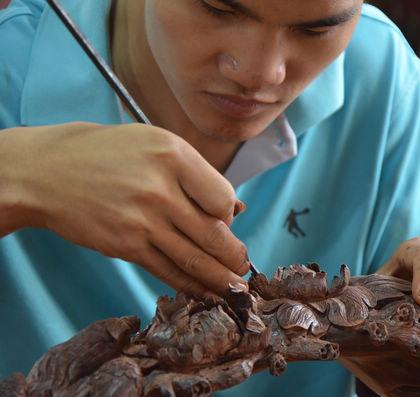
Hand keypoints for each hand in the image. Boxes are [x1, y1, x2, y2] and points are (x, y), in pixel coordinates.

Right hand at [1, 122, 248, 295]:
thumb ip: (196, 174)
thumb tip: (235, 208)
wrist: (49, 171)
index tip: (225, 219)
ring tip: (235, 287)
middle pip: (214, 234)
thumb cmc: (108, 153)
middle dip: (235, 256)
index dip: (230, 213)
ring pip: (194, 259)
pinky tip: (203, 290)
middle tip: (243, 265)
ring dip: (220, 278)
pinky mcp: (126, 246)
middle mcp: (160, 189)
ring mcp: (142, 221)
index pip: (223, 198)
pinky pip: (167, 270)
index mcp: (174, 155)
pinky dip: (189, 285)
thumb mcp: (156, 143)